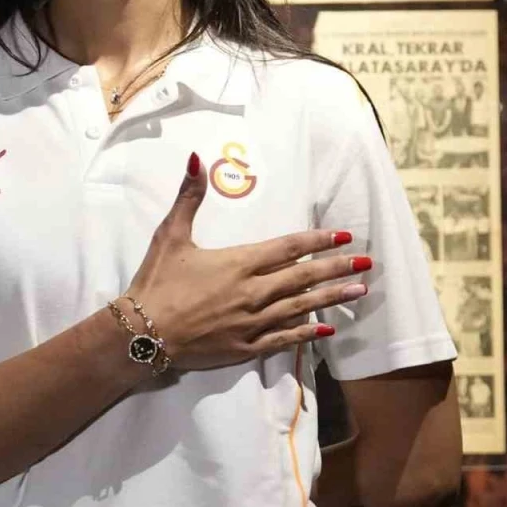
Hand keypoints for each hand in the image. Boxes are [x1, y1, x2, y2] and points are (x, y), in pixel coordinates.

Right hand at [127, 152, 372, 371]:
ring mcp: (251, 322)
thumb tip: (197, 159)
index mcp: (238, 263)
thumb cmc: (156, 282)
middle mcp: (252, 292)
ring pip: (301, 308)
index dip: (317, 241)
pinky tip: (326, 329)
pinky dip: (306, 333)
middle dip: (336, 268)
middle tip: (366, 261)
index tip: (343, 235)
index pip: (288, 249)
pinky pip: (284, 339)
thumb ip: (189, 198)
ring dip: (331, 298)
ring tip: (359, 290)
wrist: (141, 333)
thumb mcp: (170, 235)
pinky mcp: (244, 347)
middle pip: (303, 277)